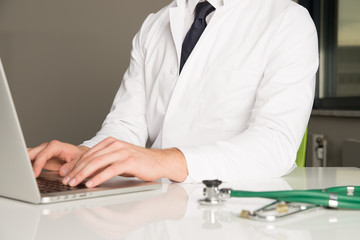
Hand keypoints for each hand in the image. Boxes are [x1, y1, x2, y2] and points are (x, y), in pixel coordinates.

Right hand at [28, 140, 88, 177]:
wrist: (79, 154)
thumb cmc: (78, 156)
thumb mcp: (79, 160)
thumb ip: (71, 166)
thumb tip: (62, 172)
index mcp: (56, 146)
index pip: (43, 154)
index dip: (38, 164)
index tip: (34, 174)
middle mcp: (47, 148)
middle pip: (32, 153)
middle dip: (25, 162)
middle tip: (23, 175)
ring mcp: (42, 152)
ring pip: (28, 156)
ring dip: (24, 164)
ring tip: (22, 175)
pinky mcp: (40, 158)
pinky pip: (29, 160)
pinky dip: (26, 166)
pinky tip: (25, 174)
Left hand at [61, 137, 187, 187]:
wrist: (159, 161)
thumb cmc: (139, 162)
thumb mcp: (118, 159)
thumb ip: (103, 162)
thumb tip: (85, 171)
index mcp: (110, 142)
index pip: (88, 153)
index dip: (75, 164)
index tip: (65, 173)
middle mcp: (115, 144)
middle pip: (90, 157)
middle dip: (75, 170)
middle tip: (67, 180)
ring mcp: (122, 152)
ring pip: (97, 162)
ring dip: (83, 174)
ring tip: (75, 183)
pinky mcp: (129, 161)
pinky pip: (110, 170)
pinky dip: (98, 177)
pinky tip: (91, 183)